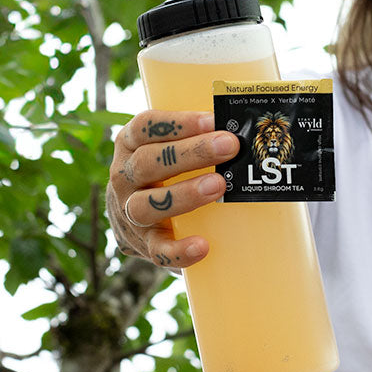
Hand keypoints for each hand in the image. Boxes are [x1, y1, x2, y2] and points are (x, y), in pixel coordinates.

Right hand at [106, 110, 239, 269]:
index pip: (145, 126)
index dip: (178, 122)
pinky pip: (157, 251)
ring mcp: (128, 213)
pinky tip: (203, 245)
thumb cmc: (165, 173)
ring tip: (219, 186)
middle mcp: (123, 177)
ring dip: (184, 194)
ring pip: (146, 205)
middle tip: (229, 146)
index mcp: (129, 145)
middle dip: (191, 153)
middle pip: (147, 162)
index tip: (213, 119)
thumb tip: (247, 125)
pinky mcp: (142, 245)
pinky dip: (179, 250)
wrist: (137, 219)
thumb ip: (198, 136)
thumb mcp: (170, 148)